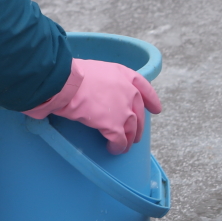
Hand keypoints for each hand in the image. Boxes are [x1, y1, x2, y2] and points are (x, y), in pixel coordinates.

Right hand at [25, 59, 163, 154]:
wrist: (65, 82)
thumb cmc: (70, 74)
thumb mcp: (93, 70)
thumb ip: (101, 82)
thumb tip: (91, 90)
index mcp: (124, 75)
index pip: (144, 87)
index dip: (151, 100)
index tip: (156, 109)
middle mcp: (129, 92)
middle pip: (138, 112)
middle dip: (138, 125)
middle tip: (135, 134)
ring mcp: (123, 109)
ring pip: (132, 129)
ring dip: (129, 139)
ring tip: (124, 146)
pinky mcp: (114, 125)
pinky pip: (120, 140)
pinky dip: (118, 146)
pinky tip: (114, 150)